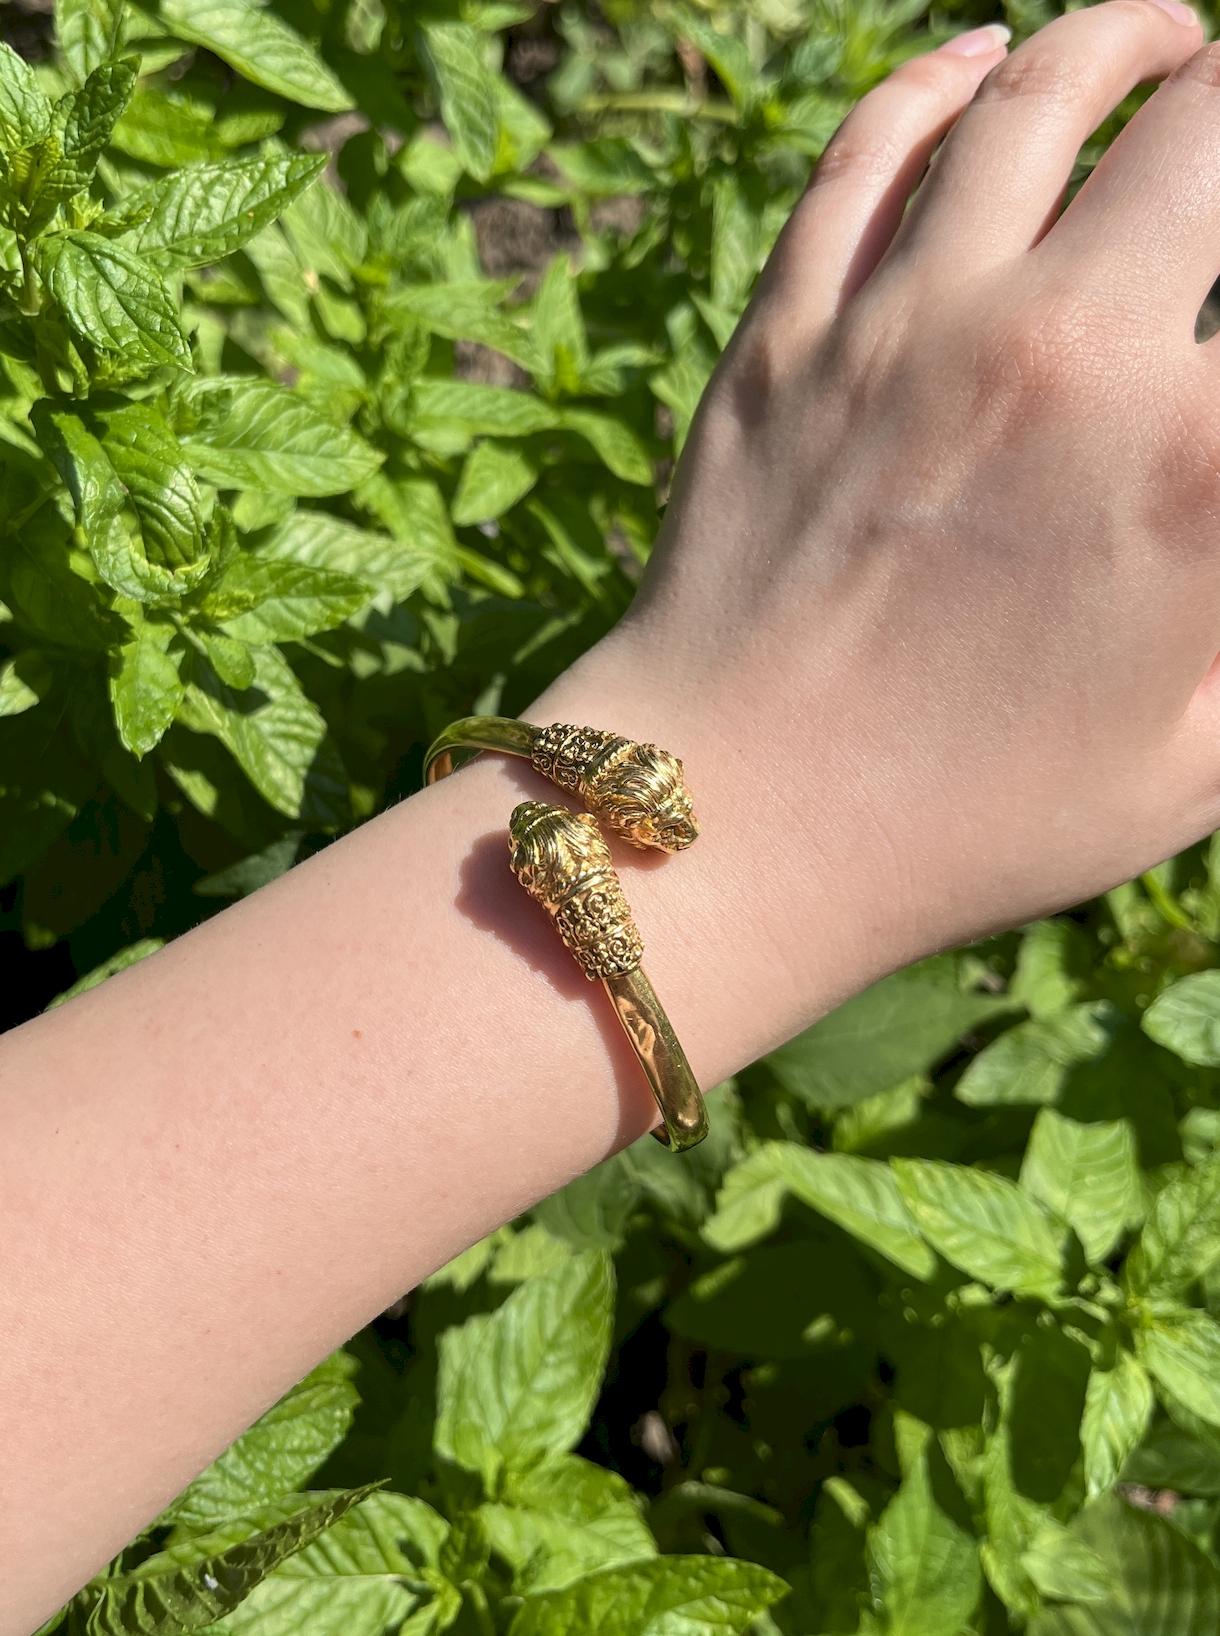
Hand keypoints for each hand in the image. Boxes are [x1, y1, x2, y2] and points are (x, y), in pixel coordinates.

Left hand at [540, 0, 1219, 1054]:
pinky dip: (936, 82)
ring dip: (1122, 42)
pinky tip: (979, 62)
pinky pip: (869, 154)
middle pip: (1214, 130)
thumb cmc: (970, 827)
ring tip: (1163, 40)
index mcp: (1198, 472)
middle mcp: (1067, 355)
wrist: (729, 832)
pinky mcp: (784, 334)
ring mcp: (907, 328)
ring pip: (1037, 95)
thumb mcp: (1192, 761)